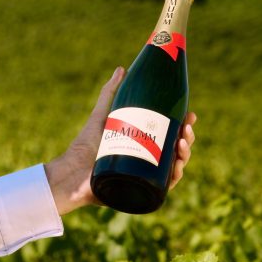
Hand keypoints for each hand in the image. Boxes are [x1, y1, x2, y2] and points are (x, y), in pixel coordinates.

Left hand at [44, 67, 196, 215]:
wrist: (71, 173)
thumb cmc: (84, 146)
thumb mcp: (101, 116)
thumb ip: (109, 93)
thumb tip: (122, 69)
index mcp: (143, 144)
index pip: (169, 134)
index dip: (183, 125)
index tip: (190, 115)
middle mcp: (147, 161)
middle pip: (175, 150)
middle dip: (187, 138)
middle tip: (186, 129)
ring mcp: (144, 176)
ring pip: (174, 167)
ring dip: (185, 155)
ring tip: (182, 143)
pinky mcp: (141, 192)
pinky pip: (164, 187)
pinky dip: (174, 177)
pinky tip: (177, 167)